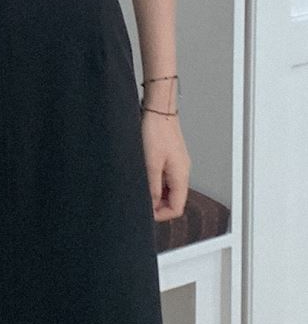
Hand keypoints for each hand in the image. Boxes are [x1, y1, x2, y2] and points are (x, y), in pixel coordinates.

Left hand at [141, 97, 191, 227]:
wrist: (158, 109)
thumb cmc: (156, 131)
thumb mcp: (151, 164)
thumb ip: (153, 188)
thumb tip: (152, 205)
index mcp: (181, 176)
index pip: (176, 208)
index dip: (161, 214)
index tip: (146, 211)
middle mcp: (183, 172)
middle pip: (174, 200)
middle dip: (158, 204)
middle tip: (141, 199)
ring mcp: (177, 164)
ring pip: (169, 189)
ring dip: (156, 192)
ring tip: (141, 185)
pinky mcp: (171, 157)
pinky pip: (165, 178)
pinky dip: (156, 181)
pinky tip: (144, 174)